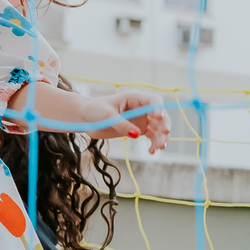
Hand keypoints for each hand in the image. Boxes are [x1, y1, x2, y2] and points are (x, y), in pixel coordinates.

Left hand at [4, 80, 168, 152]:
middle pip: (160, 115)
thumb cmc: (94, 111)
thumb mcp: (107, 117)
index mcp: (134, 97)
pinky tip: (152, 151)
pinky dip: (154, 143)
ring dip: (161, 137)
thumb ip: (121, 124)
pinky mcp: (138, 129)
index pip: (153, 101)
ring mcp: (141, 118)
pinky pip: (151, 136)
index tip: (159, 118)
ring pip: (158, 127)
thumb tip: (136, 134)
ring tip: (158, 148)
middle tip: (164, 137)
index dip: (159, 109)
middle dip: (164, 125)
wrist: (85, 118)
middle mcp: (141, 107)